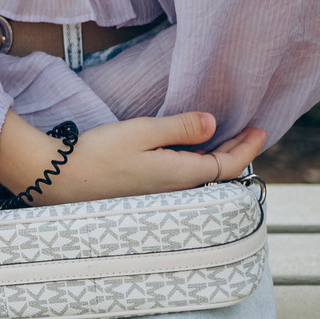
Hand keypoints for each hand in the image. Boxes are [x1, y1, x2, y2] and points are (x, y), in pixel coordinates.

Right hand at [6, 113, 267, 206]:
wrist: (58, 179)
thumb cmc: (98, 154)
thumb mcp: (142, 132)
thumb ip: (180, 128)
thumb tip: (214, 123)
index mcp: (180, 176)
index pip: (227, 166)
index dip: (247, 148)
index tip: (261, 129)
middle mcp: (175, 190)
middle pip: (217, 174)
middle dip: (236, 152)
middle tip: (249, 132)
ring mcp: (159, 194)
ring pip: (199, 178)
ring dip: (216, 159)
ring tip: (225, 140)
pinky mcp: (143, 193)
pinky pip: (182, 179)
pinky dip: (195, 164)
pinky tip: (189, 153)